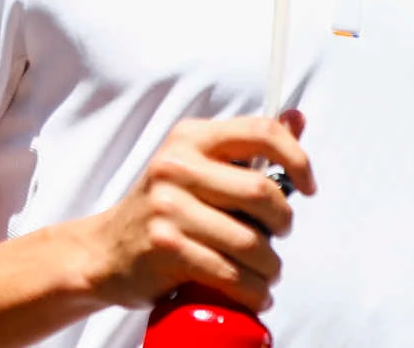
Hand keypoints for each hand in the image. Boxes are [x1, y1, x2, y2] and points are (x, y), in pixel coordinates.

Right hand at [83, 110, 312, 313]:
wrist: (106, 250)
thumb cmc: (163, 209)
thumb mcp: (198, 165)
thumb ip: (247, 146)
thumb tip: (297, 119)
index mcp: (190, 138)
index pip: (261, 133)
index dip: (298, 159)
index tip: (308, 187)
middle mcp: (176, 165)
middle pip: (263, 194)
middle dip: (283, 224)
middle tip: (276, 237)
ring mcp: (168, 207)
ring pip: (253, 242)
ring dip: (270, 268)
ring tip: (263, 273)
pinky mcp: (166, 247)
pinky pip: (232, 274)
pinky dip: (252, 292)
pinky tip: (252, 293)